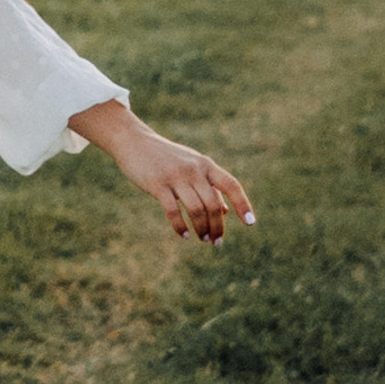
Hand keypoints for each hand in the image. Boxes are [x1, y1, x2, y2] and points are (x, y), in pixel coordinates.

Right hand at [69, 100, 253, 242]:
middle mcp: (194, 170)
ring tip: (202, 239)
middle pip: (213, 204)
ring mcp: (175, 176)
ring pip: (196, 210)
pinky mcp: (157, 184)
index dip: (243, 204)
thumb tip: (226, 211)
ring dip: (201, 229)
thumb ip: (209, 187)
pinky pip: (173, 211)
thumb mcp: (192, 167)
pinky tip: (184, 235)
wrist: (134, 141)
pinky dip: (180, 226)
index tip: (250, 223)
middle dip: (217, 226)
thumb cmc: (165, 157)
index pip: (231, 185)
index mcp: (205, 165)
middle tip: (216, 241)